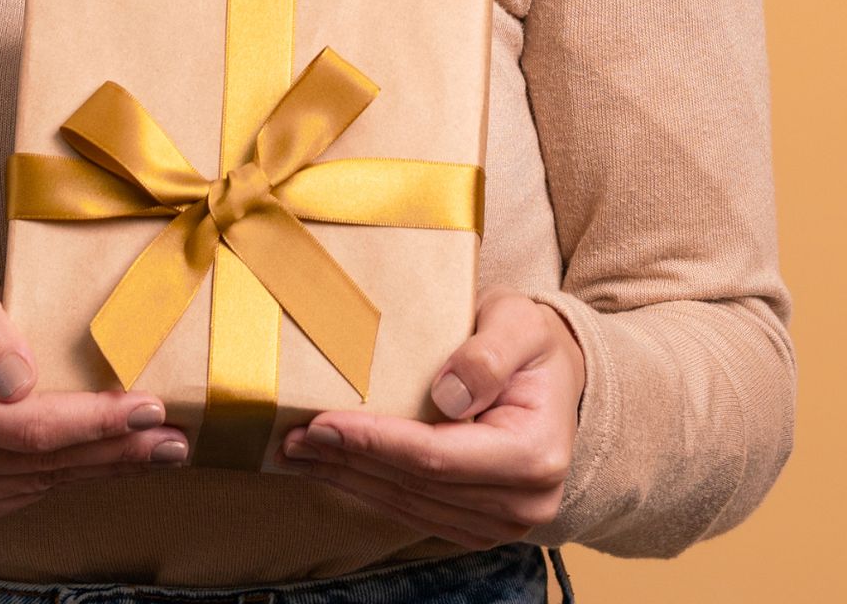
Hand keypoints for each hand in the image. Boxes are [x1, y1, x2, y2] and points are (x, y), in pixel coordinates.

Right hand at [0, 276, 190, 529]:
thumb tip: (17, 377)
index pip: (25, 423)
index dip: (92, 420)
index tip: (147, 406)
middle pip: (42, 460)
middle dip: (117, 447)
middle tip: (174, 438)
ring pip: (42, 481)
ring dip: (107, 466)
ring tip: (161, 449)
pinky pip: (28, 493)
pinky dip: (75, 475)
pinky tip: (112, 460)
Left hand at [279, 290, 585, 548]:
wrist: (555, 375)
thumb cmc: (532, 343)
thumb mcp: (519, 324)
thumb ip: (488, 355)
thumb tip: (448, 396)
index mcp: (535, 455)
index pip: (437, 456)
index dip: (375, 442)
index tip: (322, 422)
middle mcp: (524, 503)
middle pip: (416, 486)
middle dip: (348, 460)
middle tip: (291, 437)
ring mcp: (503, 522)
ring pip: (409, 506)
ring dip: (349, 479)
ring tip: (298, 454)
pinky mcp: (480, 523)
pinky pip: (417, 513)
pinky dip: (371, 490)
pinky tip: (335, 470)